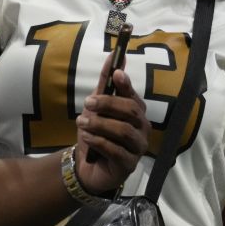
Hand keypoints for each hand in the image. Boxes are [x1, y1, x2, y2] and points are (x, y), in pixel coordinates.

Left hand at [74, 51, 149, 194]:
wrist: (88, 167)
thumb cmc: (97, 134)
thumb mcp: (96, 108)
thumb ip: (105, 85)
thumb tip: (113, 57)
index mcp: (137, 113)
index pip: (134, 96)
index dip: (126, 85)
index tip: (116, 74)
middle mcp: (142, 128)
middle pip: (131, 111)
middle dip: (108, 105)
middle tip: (88, 103)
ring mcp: (138, 147)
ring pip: (124, 131)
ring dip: (100, 124)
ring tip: (82, 122)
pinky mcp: (129, 164)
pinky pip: (116, 150)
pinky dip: (99, 141)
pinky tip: (87, 137)